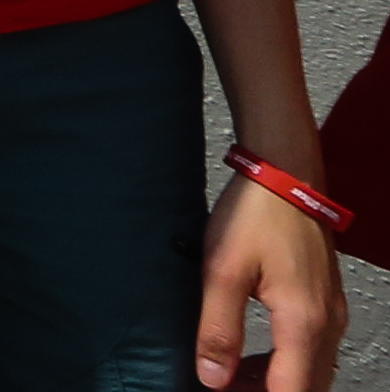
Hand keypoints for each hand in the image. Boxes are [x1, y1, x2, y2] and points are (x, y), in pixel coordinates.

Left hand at [208, 172, 346, 391]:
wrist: (285, 175)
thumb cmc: (254, 216)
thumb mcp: (222, 271)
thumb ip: (218, 329)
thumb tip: (213, 379)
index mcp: (304, 323)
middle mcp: (327, 325)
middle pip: (306, 388)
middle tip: (222, 385)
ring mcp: (331, 314)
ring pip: (311, 371)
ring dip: (275, 381)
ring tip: (229, 374)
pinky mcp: (325, 303)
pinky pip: (312, 350)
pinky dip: (285, 362)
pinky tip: (250, 354)